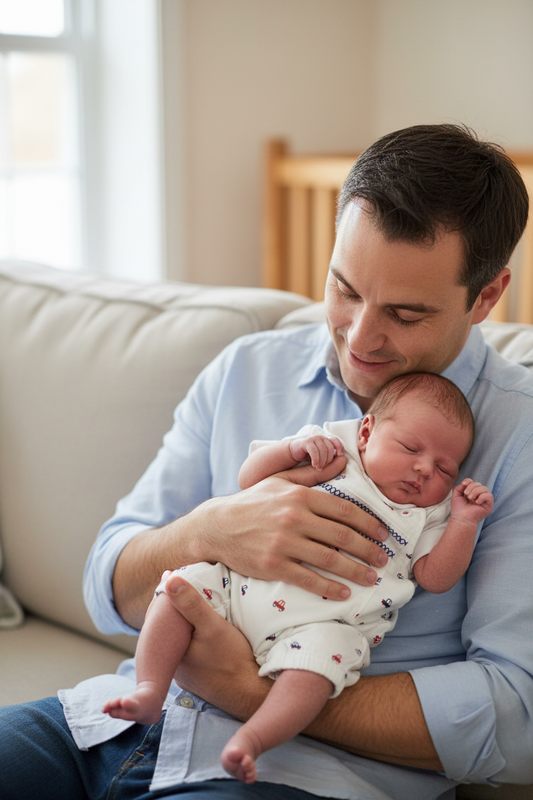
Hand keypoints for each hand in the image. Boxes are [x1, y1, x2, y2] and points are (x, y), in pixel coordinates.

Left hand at [165, 575, 267, 716]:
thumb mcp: (213, 626)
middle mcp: (173, 664)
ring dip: (182, 620)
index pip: (157, 616)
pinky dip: (192, 633)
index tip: (171, 572)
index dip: (164, 592)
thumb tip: (170, 579)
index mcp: (169, 651)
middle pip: (167, 627)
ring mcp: (186, 672)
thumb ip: (191, 604)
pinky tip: (201, 625)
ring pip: (178, 637)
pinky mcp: (199, 676)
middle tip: (181, 581)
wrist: (251, 694)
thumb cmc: (233, 660)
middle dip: (172, 605)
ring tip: (190, 598)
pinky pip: (189, 648)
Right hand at [186, 454, 389, 601]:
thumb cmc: (251, 502)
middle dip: (368, 549)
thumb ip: (310, 473)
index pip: (344, 510)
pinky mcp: (273, 565)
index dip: (368, 523)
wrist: (216, 526)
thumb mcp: (279, 480)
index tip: (384, 534)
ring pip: (329, 559)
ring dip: (355, 571)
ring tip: (370, 578)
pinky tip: (343, 593)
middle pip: (342, 536)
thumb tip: (340, 461)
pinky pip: (308, 579)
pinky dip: (329, 587)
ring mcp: (283, 543)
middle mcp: (294, 518)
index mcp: (300, 496)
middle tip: (384, 559)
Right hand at [289, 434, 343, 470]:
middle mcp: (320, 437)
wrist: (293, 451)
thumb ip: (328, 453)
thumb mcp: (320, 453)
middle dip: (328, 460)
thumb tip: (340, 459)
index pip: (335, 441)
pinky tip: (314, 465)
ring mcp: (313, 438)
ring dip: (322, 461)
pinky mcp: (306, 442)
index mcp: (325, 439)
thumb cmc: (308, 454)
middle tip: (323, 468)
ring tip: (318, 468)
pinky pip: (314, 451)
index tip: (339, 456)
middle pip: (330, 448)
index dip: (339, 448)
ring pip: (323, 450)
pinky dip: (316, 459)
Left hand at [451, 478, 493, 523]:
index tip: (464, 484)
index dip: (469, 481)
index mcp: (472, 492)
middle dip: (472, 487)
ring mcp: (484, 500)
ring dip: (476, 492)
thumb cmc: (459, 507)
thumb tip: (468, 481)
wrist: (461, 518)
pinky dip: (482, 497)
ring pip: (485, 488)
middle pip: (479, 484)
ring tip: (470, 498)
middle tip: (466, 495)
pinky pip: (489, 496)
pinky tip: (477, 502)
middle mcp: (479, 495)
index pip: (473, 482)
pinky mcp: (489, 505)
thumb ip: (461, 485)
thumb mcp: (457, 493)